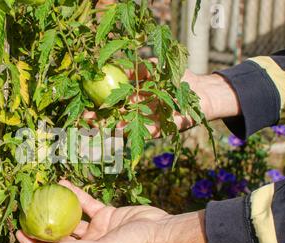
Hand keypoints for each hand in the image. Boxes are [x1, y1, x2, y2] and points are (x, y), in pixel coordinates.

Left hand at [16, 180, 207, 242]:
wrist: (162, 231)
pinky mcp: (105, 216)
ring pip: (70, 218)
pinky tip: (63, 183)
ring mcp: (97, 231)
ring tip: (41, 194)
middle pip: (58, 237)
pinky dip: (75, 194)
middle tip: (25, 211)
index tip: (18, 233)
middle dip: (42, 226)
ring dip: (57, 207)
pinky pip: (86, 204)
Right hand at [83, 61, 240, 138]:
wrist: (201, 93)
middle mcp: (135, 110)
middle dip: (96, 119)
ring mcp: (143, 122)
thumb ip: (139, 69)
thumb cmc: (178, 77)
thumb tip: (117, 68)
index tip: (84, 102)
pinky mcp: (154, 132)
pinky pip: (137, 133)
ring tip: (94, 128)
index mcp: (133, 95)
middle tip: (82, 120)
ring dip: (107, 129)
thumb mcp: (157, 68)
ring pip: (121, 127)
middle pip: (111, 116)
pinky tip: (116, 130)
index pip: (110, 100)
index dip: (97, 102)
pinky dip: (127, 134)